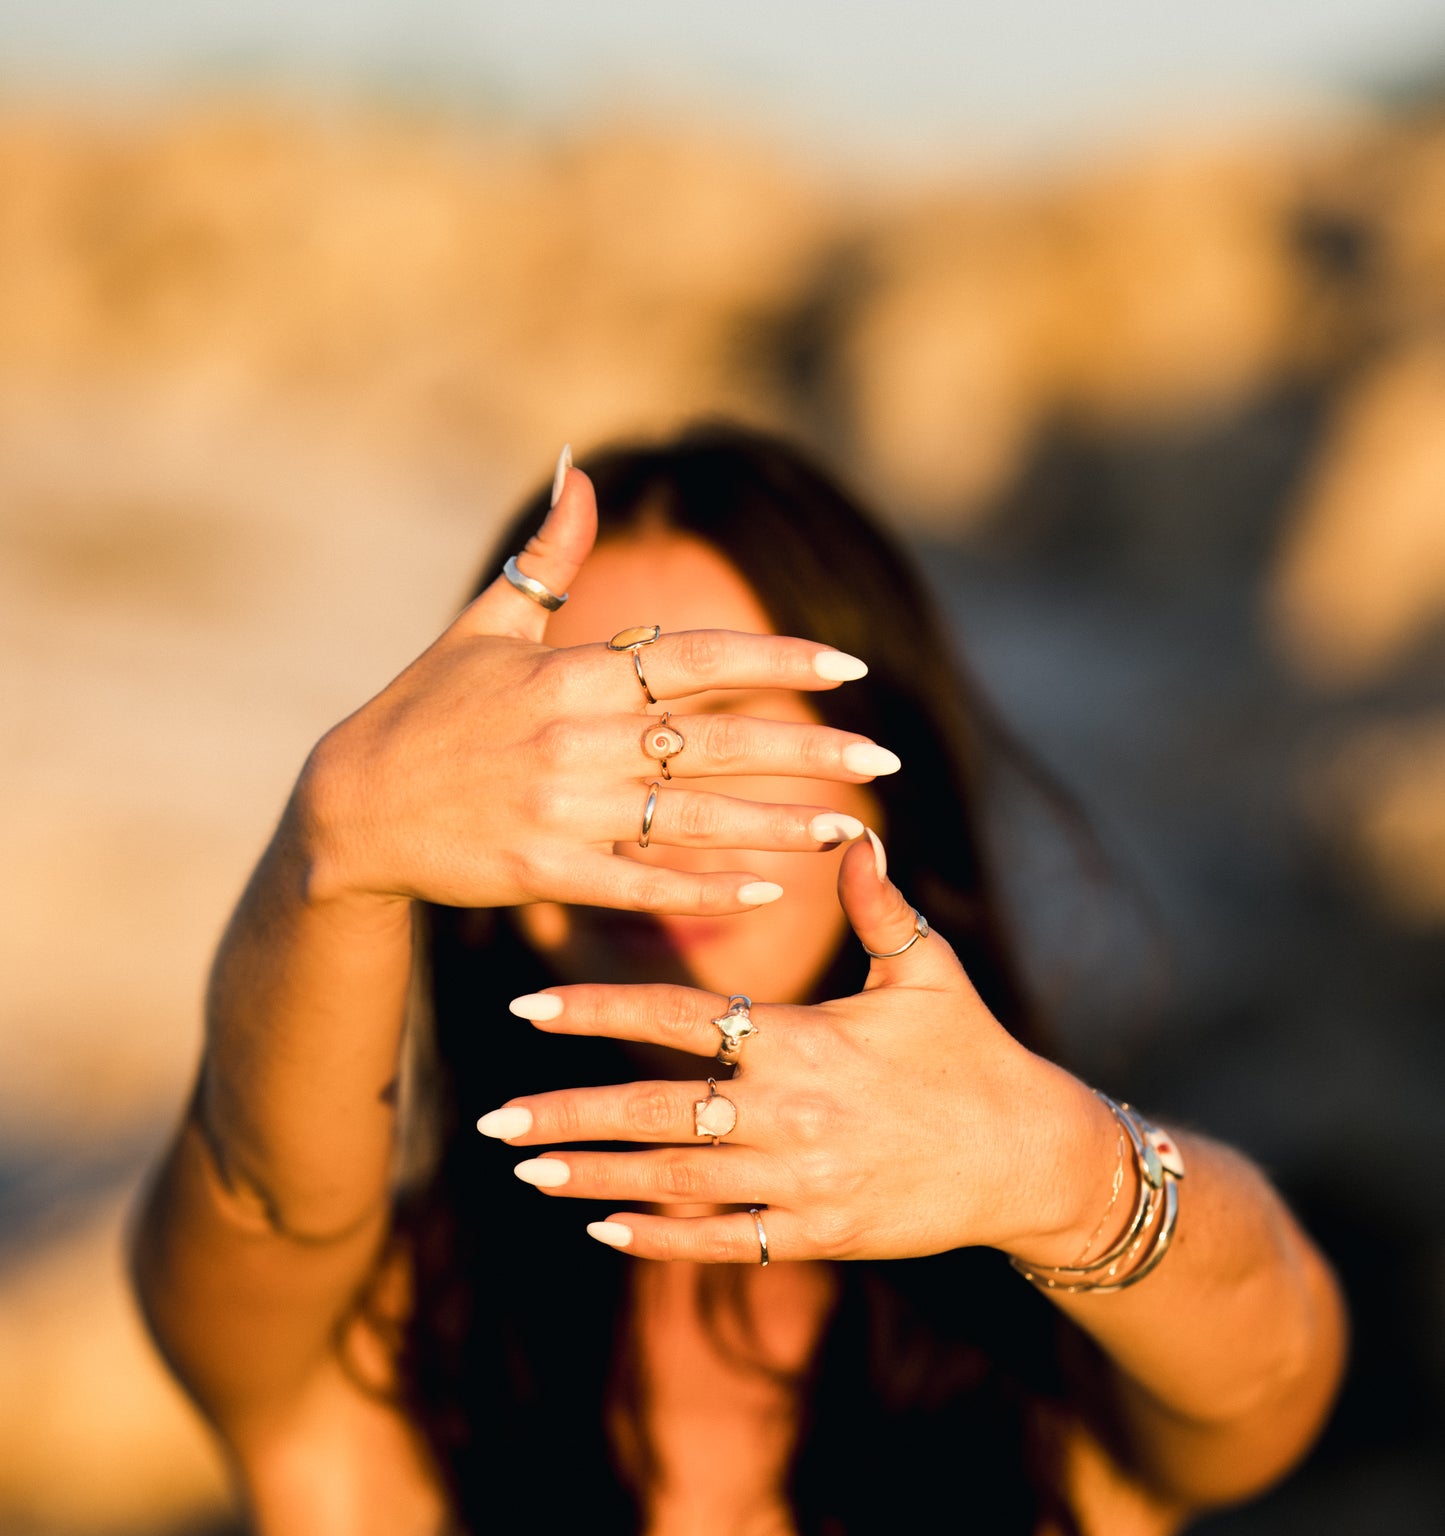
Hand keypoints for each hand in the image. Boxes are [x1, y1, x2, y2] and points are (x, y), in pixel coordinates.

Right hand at [294, 455, 898, 916]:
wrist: (350, 809)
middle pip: (715, 743)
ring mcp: (559, 809)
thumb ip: (548, 560)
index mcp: (568, 674)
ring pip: (693, 819)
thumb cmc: (422, 711)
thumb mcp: (481, 626)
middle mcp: (573, 740)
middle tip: (887, 760)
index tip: (847, 668)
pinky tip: (766, 892)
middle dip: (808, 750)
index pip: (693, 660)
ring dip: (779, 827)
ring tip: (851, 831)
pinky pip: (639, 882)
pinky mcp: (542, 871)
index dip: (774, 663)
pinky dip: (703, 890)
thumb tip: (583, 472)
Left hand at [478, 832, 1119, 1264]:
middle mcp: (790, 1112)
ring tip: (526, 1170)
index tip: (525, 1009)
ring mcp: (801, 1181)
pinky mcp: (819, 1236)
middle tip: (491, 1118)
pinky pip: (723, 1242)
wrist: (1031, 1158)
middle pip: (655, 1110)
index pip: (678, 1018)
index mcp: (803, 1039)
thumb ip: (878, 906)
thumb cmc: (973, 1054)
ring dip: (595, 1175)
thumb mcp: (930, 971)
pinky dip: (660, 1238)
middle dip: (567, 1114)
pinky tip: (601, 1228)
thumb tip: (849, 833)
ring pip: (676, 1180)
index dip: (596, 1012)